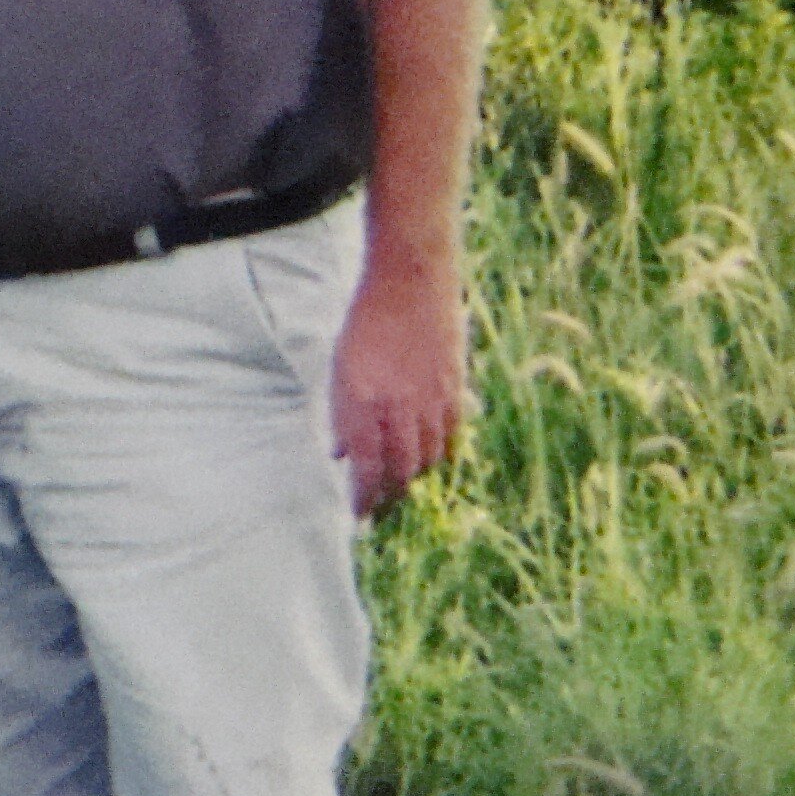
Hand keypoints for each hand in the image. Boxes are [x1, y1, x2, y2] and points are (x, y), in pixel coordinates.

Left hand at [330, 254, 469, 514]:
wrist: (411, 282)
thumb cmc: (366, 322)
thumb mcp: (339, 367)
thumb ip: (340, 413)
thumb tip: (338, 453)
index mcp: (366, 405)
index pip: (366, 470)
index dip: (363, 498)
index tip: (357, 513)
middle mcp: (401, 410)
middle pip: (401, 473)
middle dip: (388, 496)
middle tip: (379, 507)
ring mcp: (433, 401)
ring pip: (428, 458)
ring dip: (413, 476)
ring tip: (399, 483)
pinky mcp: (456, 390)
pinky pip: (451, 436)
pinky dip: (439, 453)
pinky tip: (429, 456)